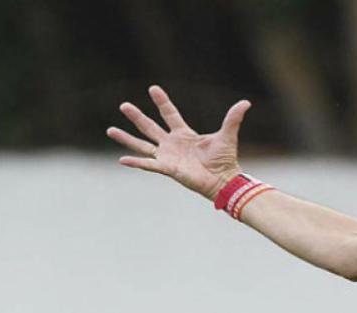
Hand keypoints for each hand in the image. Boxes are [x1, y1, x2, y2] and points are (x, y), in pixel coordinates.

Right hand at [107, 85, 251, 199]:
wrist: (223, 180)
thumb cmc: (225, 160)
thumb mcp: (227, 134)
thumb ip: (233, 118)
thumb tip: (246, 102)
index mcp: (184, 134)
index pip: (170, 114)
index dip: (162, 102)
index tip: (153, 88)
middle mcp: (172, 144)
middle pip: (150, 127)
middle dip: (137, 117)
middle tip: (123, 105)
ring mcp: (167, 156)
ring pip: (142, 144)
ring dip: (126, 138)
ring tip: (110, 130)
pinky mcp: (167, 168)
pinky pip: (148, 164)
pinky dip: (136, 162)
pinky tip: (122, 159)